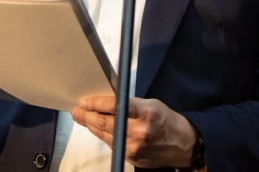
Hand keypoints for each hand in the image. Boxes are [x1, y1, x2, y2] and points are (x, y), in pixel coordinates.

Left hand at [72, 96, 195, 168]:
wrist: (182, 144)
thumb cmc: (165, 119)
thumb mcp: (150, 104)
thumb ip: (128, 104)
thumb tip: (104, 103)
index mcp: (145, 112)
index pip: (114, 106)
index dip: (96, 104)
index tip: (84, 101)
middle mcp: (139, 131)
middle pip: (104, 123)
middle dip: (86, 116)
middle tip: (76, 111)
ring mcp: (134, 147)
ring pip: (104, 135)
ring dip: (91, 126)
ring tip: (82, 118)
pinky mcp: (131, 157)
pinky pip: (112, 144)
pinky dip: (104, 136)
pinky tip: (98, 129)